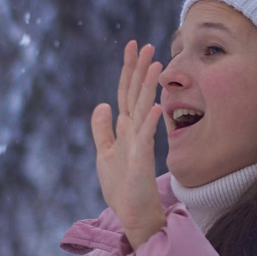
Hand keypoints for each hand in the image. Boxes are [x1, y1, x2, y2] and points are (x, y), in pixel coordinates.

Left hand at [89, 41, 167, 250]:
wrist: (132, 211)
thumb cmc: (121, 185)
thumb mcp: (104, 152)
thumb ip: (102, 129)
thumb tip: (101, 105)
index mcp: (125, 127)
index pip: (125, 91)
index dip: (128, 69)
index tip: (131, 46)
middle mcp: (135, 130)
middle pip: (136, 93)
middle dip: (140, 68)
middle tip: (146, 44)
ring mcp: (140, 142)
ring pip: (143, 107)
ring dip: (148, 86)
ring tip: (155, 63)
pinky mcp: (142, 157)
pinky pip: (146, 136)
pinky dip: (149, 121)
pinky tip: (152, 106)